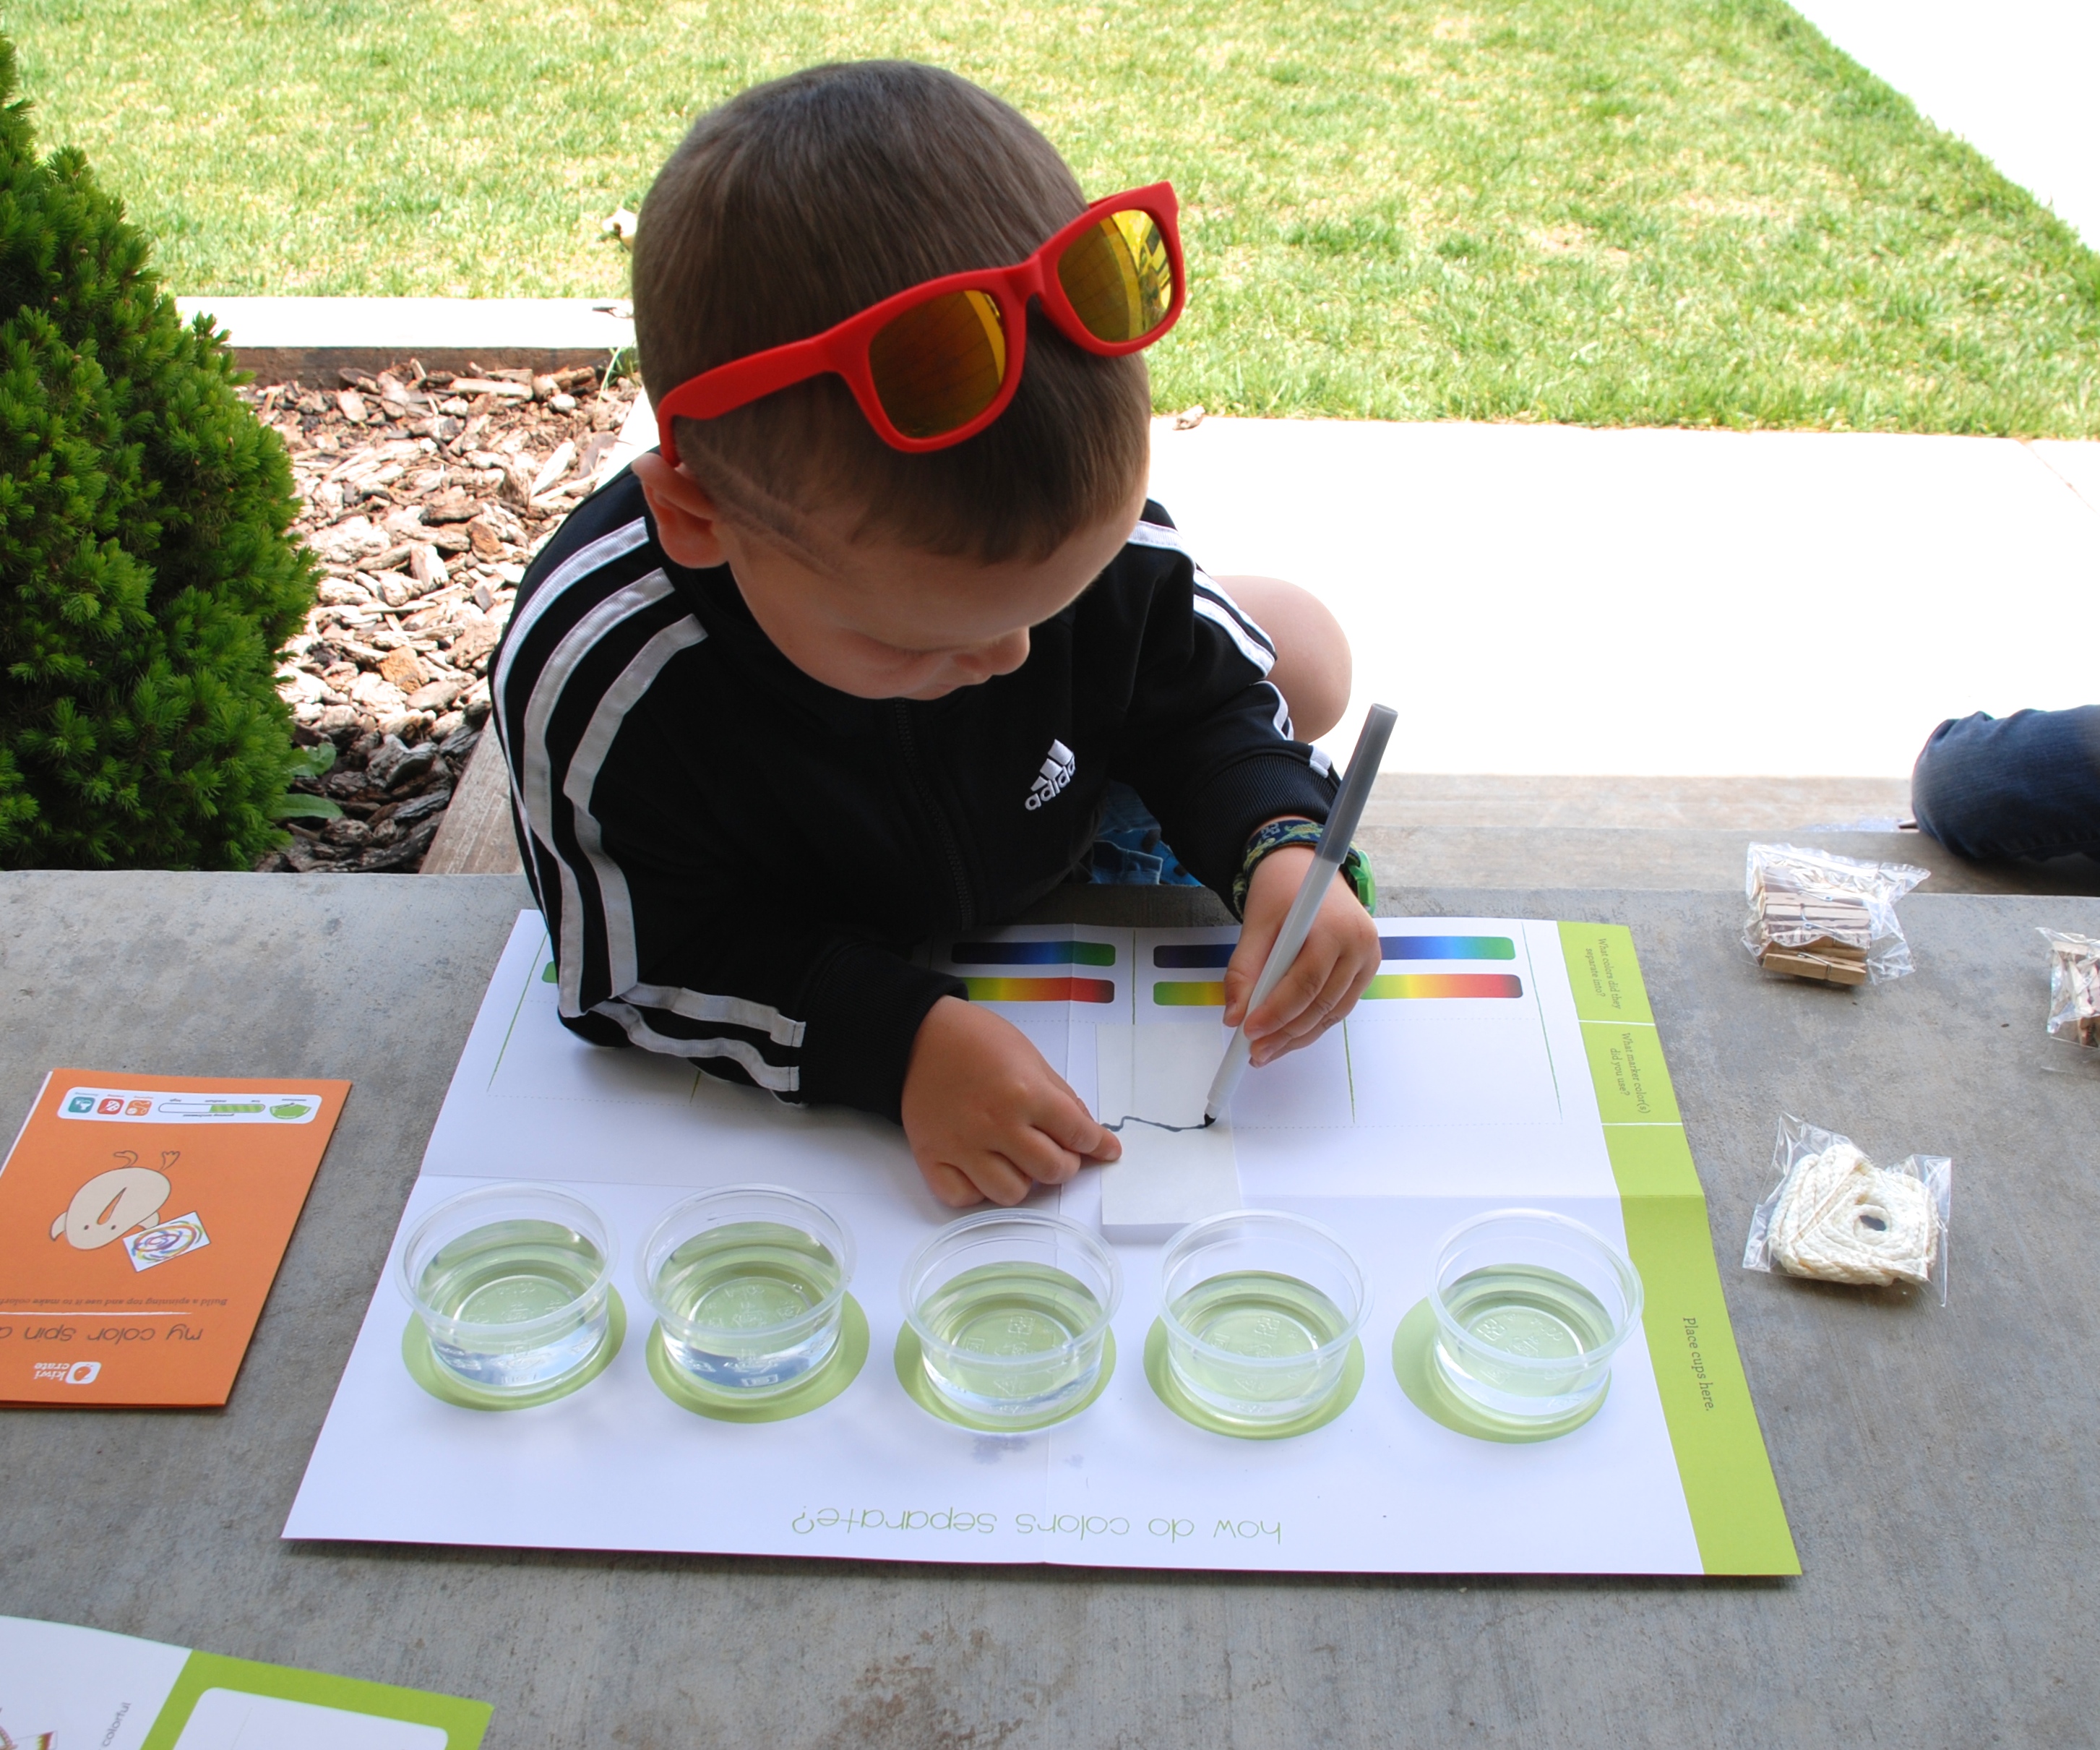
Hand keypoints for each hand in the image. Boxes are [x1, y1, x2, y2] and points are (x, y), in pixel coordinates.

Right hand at [901, 997, 1121, 1206]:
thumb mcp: (1031, 1057)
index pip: (1078, 1134)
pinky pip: (964, 1197)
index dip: (1098, 1145)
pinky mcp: (932, 1158)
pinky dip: (977, 1189)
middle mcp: (997, 1124)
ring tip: (1016, 1159)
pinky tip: (981, 1168)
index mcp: (1026, 1093)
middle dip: (1064, 1165)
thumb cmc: (978, 1040)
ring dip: (1023, 1180)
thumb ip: (1061, 1098)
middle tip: (1057, 1151)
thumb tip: (1089, 1134)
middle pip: (1052, 1171)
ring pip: (1012, 1193)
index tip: (1105, 1150)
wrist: (917, 1036)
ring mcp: (963, 1146)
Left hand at [1222, 845, 1381, 1065]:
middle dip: (1284, 1033)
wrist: (1308, 870)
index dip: (1277, 1012)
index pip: (1306, 982)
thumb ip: (1244, 969)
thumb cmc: (1281, 893)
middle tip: (1253, 1052)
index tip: (1248, 1031)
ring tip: (1265, 1052)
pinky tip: (1286, 1037)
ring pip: (1331, 1013)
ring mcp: (1368, 960)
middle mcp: (1360, 946)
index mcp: (1334, 927)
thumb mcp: (1255, 924)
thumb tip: (1235, 1016)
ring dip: (1297, 1037)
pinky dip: (1311, 1025)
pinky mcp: (1366, 972)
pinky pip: (1337, 1008)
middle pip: (1321, 1003)